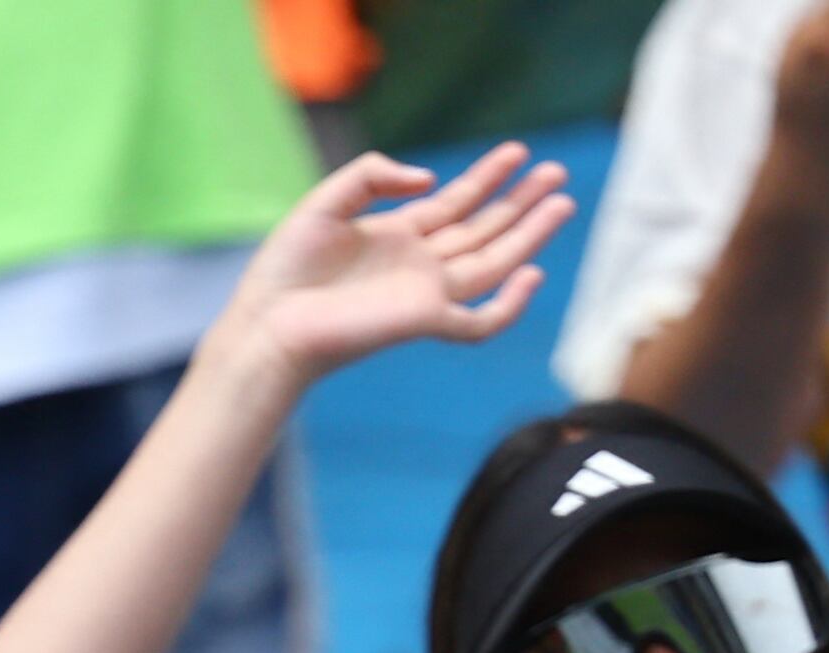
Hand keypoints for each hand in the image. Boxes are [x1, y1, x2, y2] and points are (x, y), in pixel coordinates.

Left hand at [228, 145, 573, 384]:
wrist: (267, 324)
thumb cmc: (285, 270)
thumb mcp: (326, 202)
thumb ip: (374, 174)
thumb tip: (430, 180)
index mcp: (397, 235)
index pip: (455, 202)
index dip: (487, 177)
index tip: (517, 151)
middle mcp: (418, 264)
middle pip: (483, 229)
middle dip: (520, 201)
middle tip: (556, 172)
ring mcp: (425, 293)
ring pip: (493, 263)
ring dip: (528, 234)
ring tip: (561, 202)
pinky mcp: (423, 322)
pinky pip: (478, 321)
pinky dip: (508, 305)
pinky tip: (532, 273)